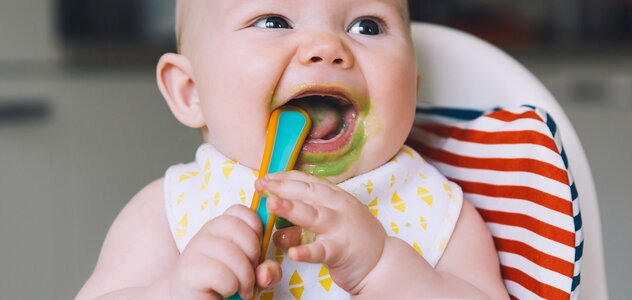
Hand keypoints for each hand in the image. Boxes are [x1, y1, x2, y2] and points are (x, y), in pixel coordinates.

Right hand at [169, 205, 281, 299]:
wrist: (192, 298)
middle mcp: (206, 231)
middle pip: (241, 230)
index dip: (256, 230)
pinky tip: (226, 291)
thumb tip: (265, 273)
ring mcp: (195, 249)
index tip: (255, 252)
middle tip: (251, 273)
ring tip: (242, 289)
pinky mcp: (189, 270)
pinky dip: (231, 287)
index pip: (242, 211)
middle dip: (254, 255)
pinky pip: (221, 274)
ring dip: (245, 277)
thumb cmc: (226, 282)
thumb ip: (267, 269)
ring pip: (232, 254)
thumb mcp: (254, 272)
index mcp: (221, 225)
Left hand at [256, 171, 386, 293]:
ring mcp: (340, 228)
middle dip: (282, 187)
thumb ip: (307, 214)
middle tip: (260, 184)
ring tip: (271, 203)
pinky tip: (292, 253)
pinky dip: (306, 252)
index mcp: (336, 196)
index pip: (308, 182)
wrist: (382, 264)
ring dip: (290, 208)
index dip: (285, 177)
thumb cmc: (353, 240)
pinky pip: (321, 251)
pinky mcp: (341, 251)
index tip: (266, 177)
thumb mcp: (331, 220)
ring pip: (312, 215)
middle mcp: (338, 207)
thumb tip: (277, 207)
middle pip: (307, 192)